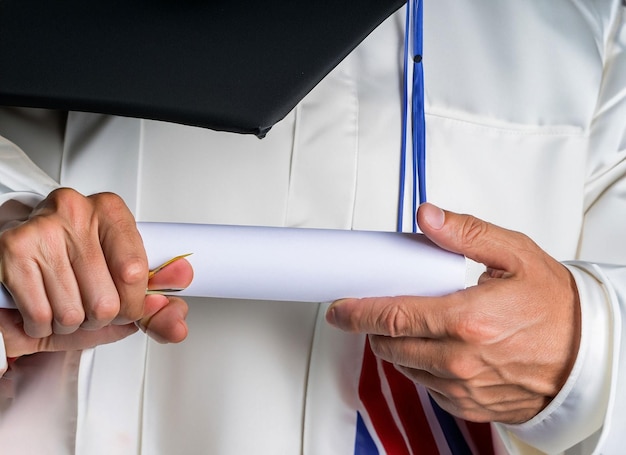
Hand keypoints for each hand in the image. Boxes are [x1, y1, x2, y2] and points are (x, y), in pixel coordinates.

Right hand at [0, 188, 192, 355]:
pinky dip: (42, 325)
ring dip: (69, 323)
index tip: (127, 302)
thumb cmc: (73, 266)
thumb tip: (177, 322)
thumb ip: (157, 308)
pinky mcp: (12, 251)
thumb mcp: (122, 286)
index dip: (133, 303)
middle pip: (106, 301)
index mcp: (110, 211)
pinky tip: (42, 306)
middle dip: (98, 317)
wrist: (13, 256)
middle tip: (88, 303)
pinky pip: (41, 316)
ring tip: (63, 302)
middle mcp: (77, 212)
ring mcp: (42, 229)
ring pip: (73, 313)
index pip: (136, 273)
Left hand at [326, 203, 580, 423]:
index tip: (339, 307)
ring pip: (404, 367)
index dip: (357, 311)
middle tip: (382, 309)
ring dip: (399, 346)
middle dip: (376, 326)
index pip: (393, 316)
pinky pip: (426, 387)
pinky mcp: (468, 405)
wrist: (587, 354)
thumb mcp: (514, 254)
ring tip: (418, 325)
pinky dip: (422, 368)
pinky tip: (440, 349)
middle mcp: (461, 360)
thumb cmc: (555, 307)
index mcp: (468, 319)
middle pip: (390, 345)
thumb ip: (465, 233)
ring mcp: (464, 387)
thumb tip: (428, 217)